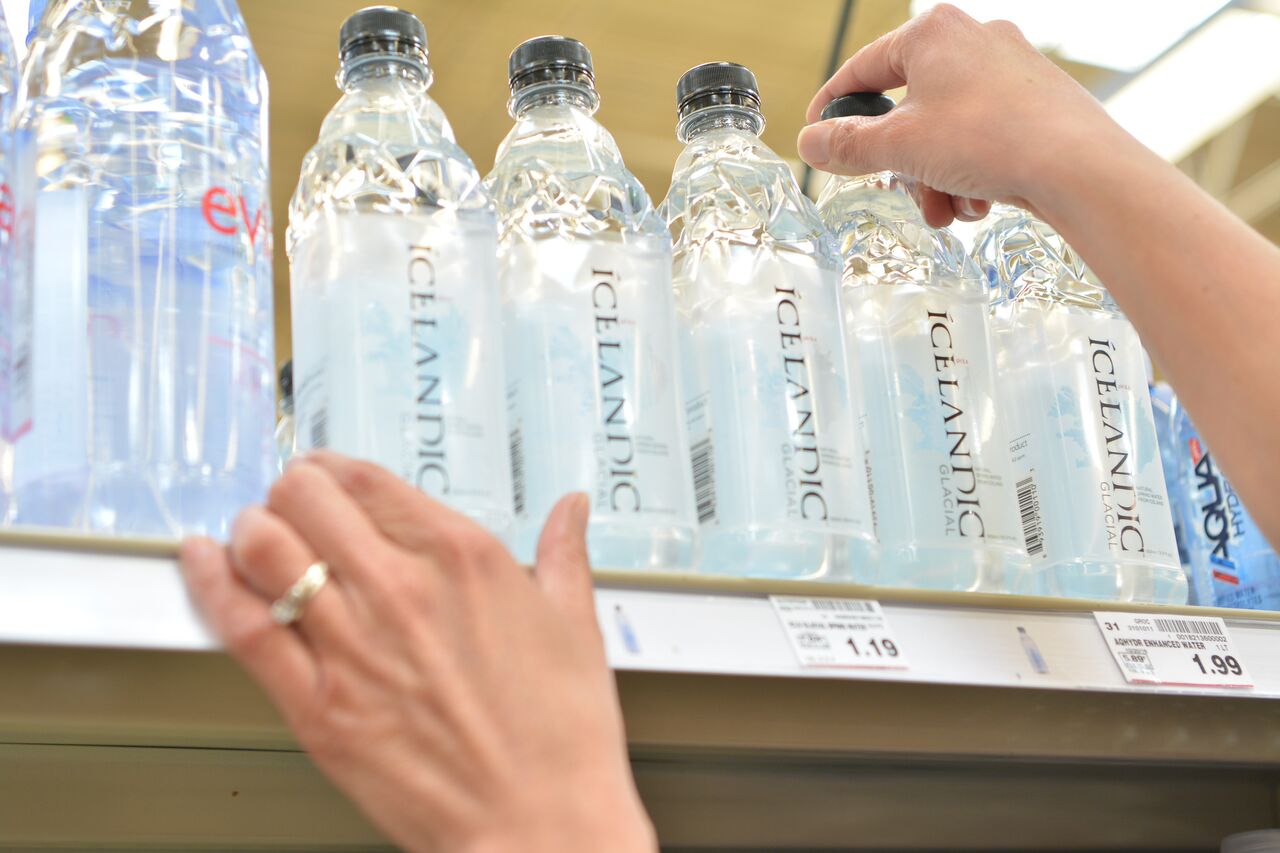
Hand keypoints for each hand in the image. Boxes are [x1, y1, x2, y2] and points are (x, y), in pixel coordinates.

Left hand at [179, 452, 655, 852]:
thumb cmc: (562, 736)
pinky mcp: (317, 705)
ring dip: (251, 527)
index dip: (334, 468)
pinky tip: (202, 560)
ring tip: (255, 532)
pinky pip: (243, 625)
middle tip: (292, 503)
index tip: (329, 475)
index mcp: (462, 557)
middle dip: (290, 491)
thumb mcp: (575, 627)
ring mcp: (351, 645)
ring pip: (264, 547)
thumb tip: (569, 510)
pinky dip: (210, 582)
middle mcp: (399, 587)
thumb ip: (564, 554)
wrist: (541, 824)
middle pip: (305, 498)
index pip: (366, 478)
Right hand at [797, 3, 1120, 226]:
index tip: (818, 135)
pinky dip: (970, 174)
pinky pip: (981, 138)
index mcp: (933, 33)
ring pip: (946, 130)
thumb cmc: (990, 139)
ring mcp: (1010, 70)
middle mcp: (974, 40)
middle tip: (898, 193)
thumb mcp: (900, 147)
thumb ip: (847, 145)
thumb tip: (809, 143)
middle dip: (903, 165)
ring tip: (947, 212)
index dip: (834, 106)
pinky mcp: (1036, 101)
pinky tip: (978, 204)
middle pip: (909, 108)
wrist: (1078, 166)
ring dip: (936, 179)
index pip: (864, 68)